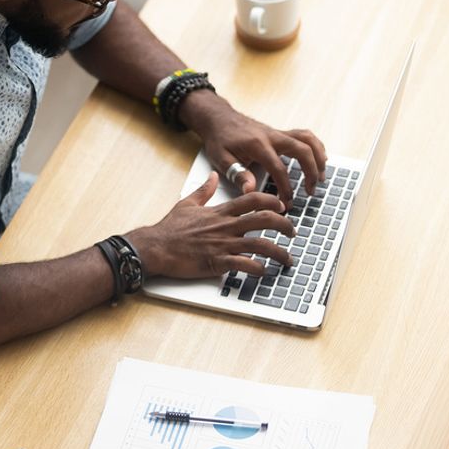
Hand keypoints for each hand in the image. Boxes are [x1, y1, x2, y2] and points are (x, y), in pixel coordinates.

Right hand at [127, 172, 293, 279]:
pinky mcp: (217, 262)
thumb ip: (204, 190)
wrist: (155, 247)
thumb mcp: (187, 203)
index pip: (252, 199)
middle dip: (284, 225)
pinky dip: (258, 269)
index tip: (282, 205)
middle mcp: (226, 226)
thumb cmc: (170, 228)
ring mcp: (223, 244)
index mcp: (220, 212)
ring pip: (260, 245)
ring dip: (279, 252)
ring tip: (288, 259)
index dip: (272, 201)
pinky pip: (244, 265)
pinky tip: (265, 272)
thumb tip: (213, 177)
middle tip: (293, 232)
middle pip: (263, 219)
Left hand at [179, 91, 326, 208]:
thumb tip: (250, 190)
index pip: (279, 168)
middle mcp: (272, 136)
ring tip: (322, 176)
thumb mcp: (222, 159)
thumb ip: (238, 174)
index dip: (285, 187)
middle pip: (302, 150)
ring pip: (308, 140)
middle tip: (311, 191)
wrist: (219, 118)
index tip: (287, 202)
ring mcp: (278, 132)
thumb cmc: (219, 139)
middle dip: (311, 172)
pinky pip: (304, 136)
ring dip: (318, 157)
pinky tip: (319, 159)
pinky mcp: (280, 132)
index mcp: (258, 144)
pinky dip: (315, 147)